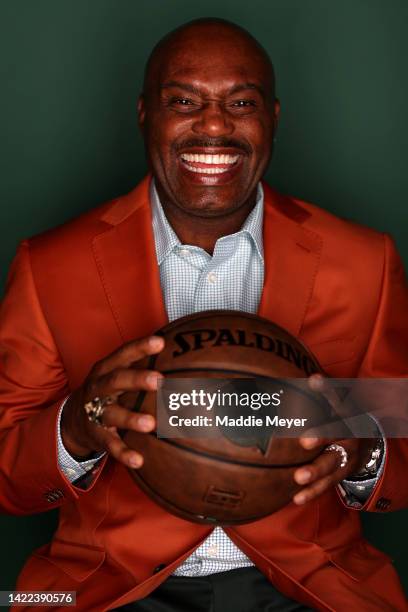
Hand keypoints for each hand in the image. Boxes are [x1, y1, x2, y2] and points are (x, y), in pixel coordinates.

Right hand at [61, 335, 163, 468]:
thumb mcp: (117, 374)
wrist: (73, 419)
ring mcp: (94, 412)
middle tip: (159, 380)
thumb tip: (180, 353)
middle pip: (116, 380)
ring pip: (111, 414)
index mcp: (106, 369)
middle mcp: (98, 388)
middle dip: (137, 379)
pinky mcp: (96, 435)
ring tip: (151, 423)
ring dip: (131, 418)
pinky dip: (124, 453)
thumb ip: (140, 364)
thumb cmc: (108, 391)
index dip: (140, 348)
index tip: (160, 343)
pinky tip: (139, 460)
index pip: (123, 354)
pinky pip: (110, 445)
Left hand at [292, 374, 375, 504]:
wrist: (367, 440)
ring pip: (331, 463)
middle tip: (304, 441)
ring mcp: (347, 455)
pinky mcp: (342, 473)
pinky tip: (296, 498)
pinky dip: (313, 492)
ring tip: (298, 477)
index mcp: (345, 412)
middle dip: (321, 436)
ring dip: (315, 471)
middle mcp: (348, 433)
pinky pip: (327, 484)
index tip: (314, 380)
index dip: (327, 390)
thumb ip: (324, 391)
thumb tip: (309, 376)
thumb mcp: (337, 402)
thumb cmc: (340, 416)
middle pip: (336, 433)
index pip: (337, 398)